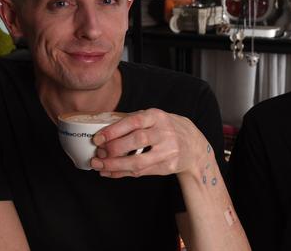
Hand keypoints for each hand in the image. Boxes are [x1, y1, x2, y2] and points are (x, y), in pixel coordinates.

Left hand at [89, 109, 208, 177]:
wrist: (193, 146)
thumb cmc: (165, 129)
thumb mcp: (154, 118)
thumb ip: (132, 122)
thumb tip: (103, 132)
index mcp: (157, 117)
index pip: (134, 122)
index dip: (114, 131)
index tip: (98, 138)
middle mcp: (165, 133)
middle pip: (137, 141)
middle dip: (114, 149)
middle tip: (98, 153)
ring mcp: (168, 151)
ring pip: (138, 161)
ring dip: (115, 165)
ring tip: (99, 166)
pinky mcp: (167, 167)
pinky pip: (141, 172)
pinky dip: (122, 173)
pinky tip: (109, 172)